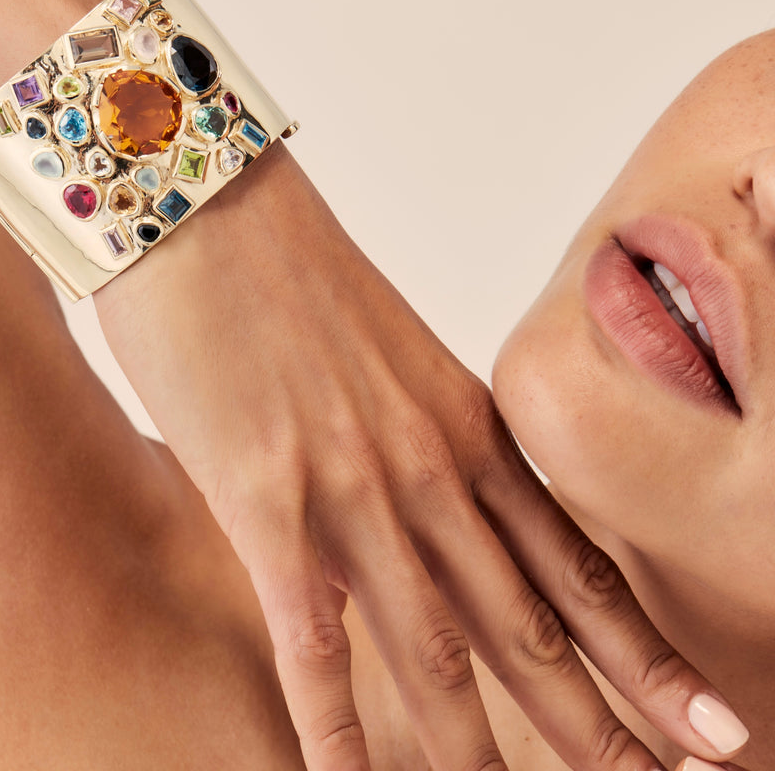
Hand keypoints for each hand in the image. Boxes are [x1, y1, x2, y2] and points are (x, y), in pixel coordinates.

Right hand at [96, 142, 747, 770]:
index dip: (644, 650)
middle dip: (607, 724)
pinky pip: (314, 644)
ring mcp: (354, 489)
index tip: (707, 719)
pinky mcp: (266, 500)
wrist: (207, 199)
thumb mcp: (378, 348)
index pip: (574, 559)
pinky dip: (337, 733)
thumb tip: (410, 491)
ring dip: (491, 757)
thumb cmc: (286, 265)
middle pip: (534, 623)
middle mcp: (430, 466)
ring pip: (443, 652)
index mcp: (463, 420)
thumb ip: (407, 428)